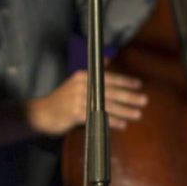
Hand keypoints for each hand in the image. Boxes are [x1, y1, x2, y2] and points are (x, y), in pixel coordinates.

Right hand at [27, 66, 146, 135]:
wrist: (42, 113)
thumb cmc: (62, 99)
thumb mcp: (75, 84)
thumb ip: (93, 75)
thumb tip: (108, 61)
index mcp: (83, 77)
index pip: (107, 77)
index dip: (124, 81)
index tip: (138, 84)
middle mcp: (81, 86)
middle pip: (110, 91)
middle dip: (129, 96)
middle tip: (144, 100)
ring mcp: (78, 100)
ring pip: (106, 105)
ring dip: (124, 110)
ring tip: (138, 114)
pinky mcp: (76, 114)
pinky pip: (98, 117)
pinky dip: (111, 121)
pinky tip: (122, 124)